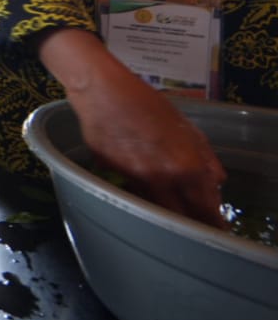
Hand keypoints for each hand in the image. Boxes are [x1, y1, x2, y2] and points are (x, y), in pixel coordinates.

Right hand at [69, 68, 225, 226]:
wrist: (102, 92)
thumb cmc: (147, 103)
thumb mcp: (185, 125)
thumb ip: (204, 155)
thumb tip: (216, 179)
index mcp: (186, 166)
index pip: (206, 207)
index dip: (212, 220)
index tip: (215, 227)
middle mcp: (162, 179)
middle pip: (179, 215)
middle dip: (188, 221)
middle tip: (192, 222)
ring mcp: (134, 179)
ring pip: (154, 207)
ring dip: (163, 210)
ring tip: (168, 207)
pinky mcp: (111, 176)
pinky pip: (131, 191)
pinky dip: (140, 193)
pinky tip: (138, 184)